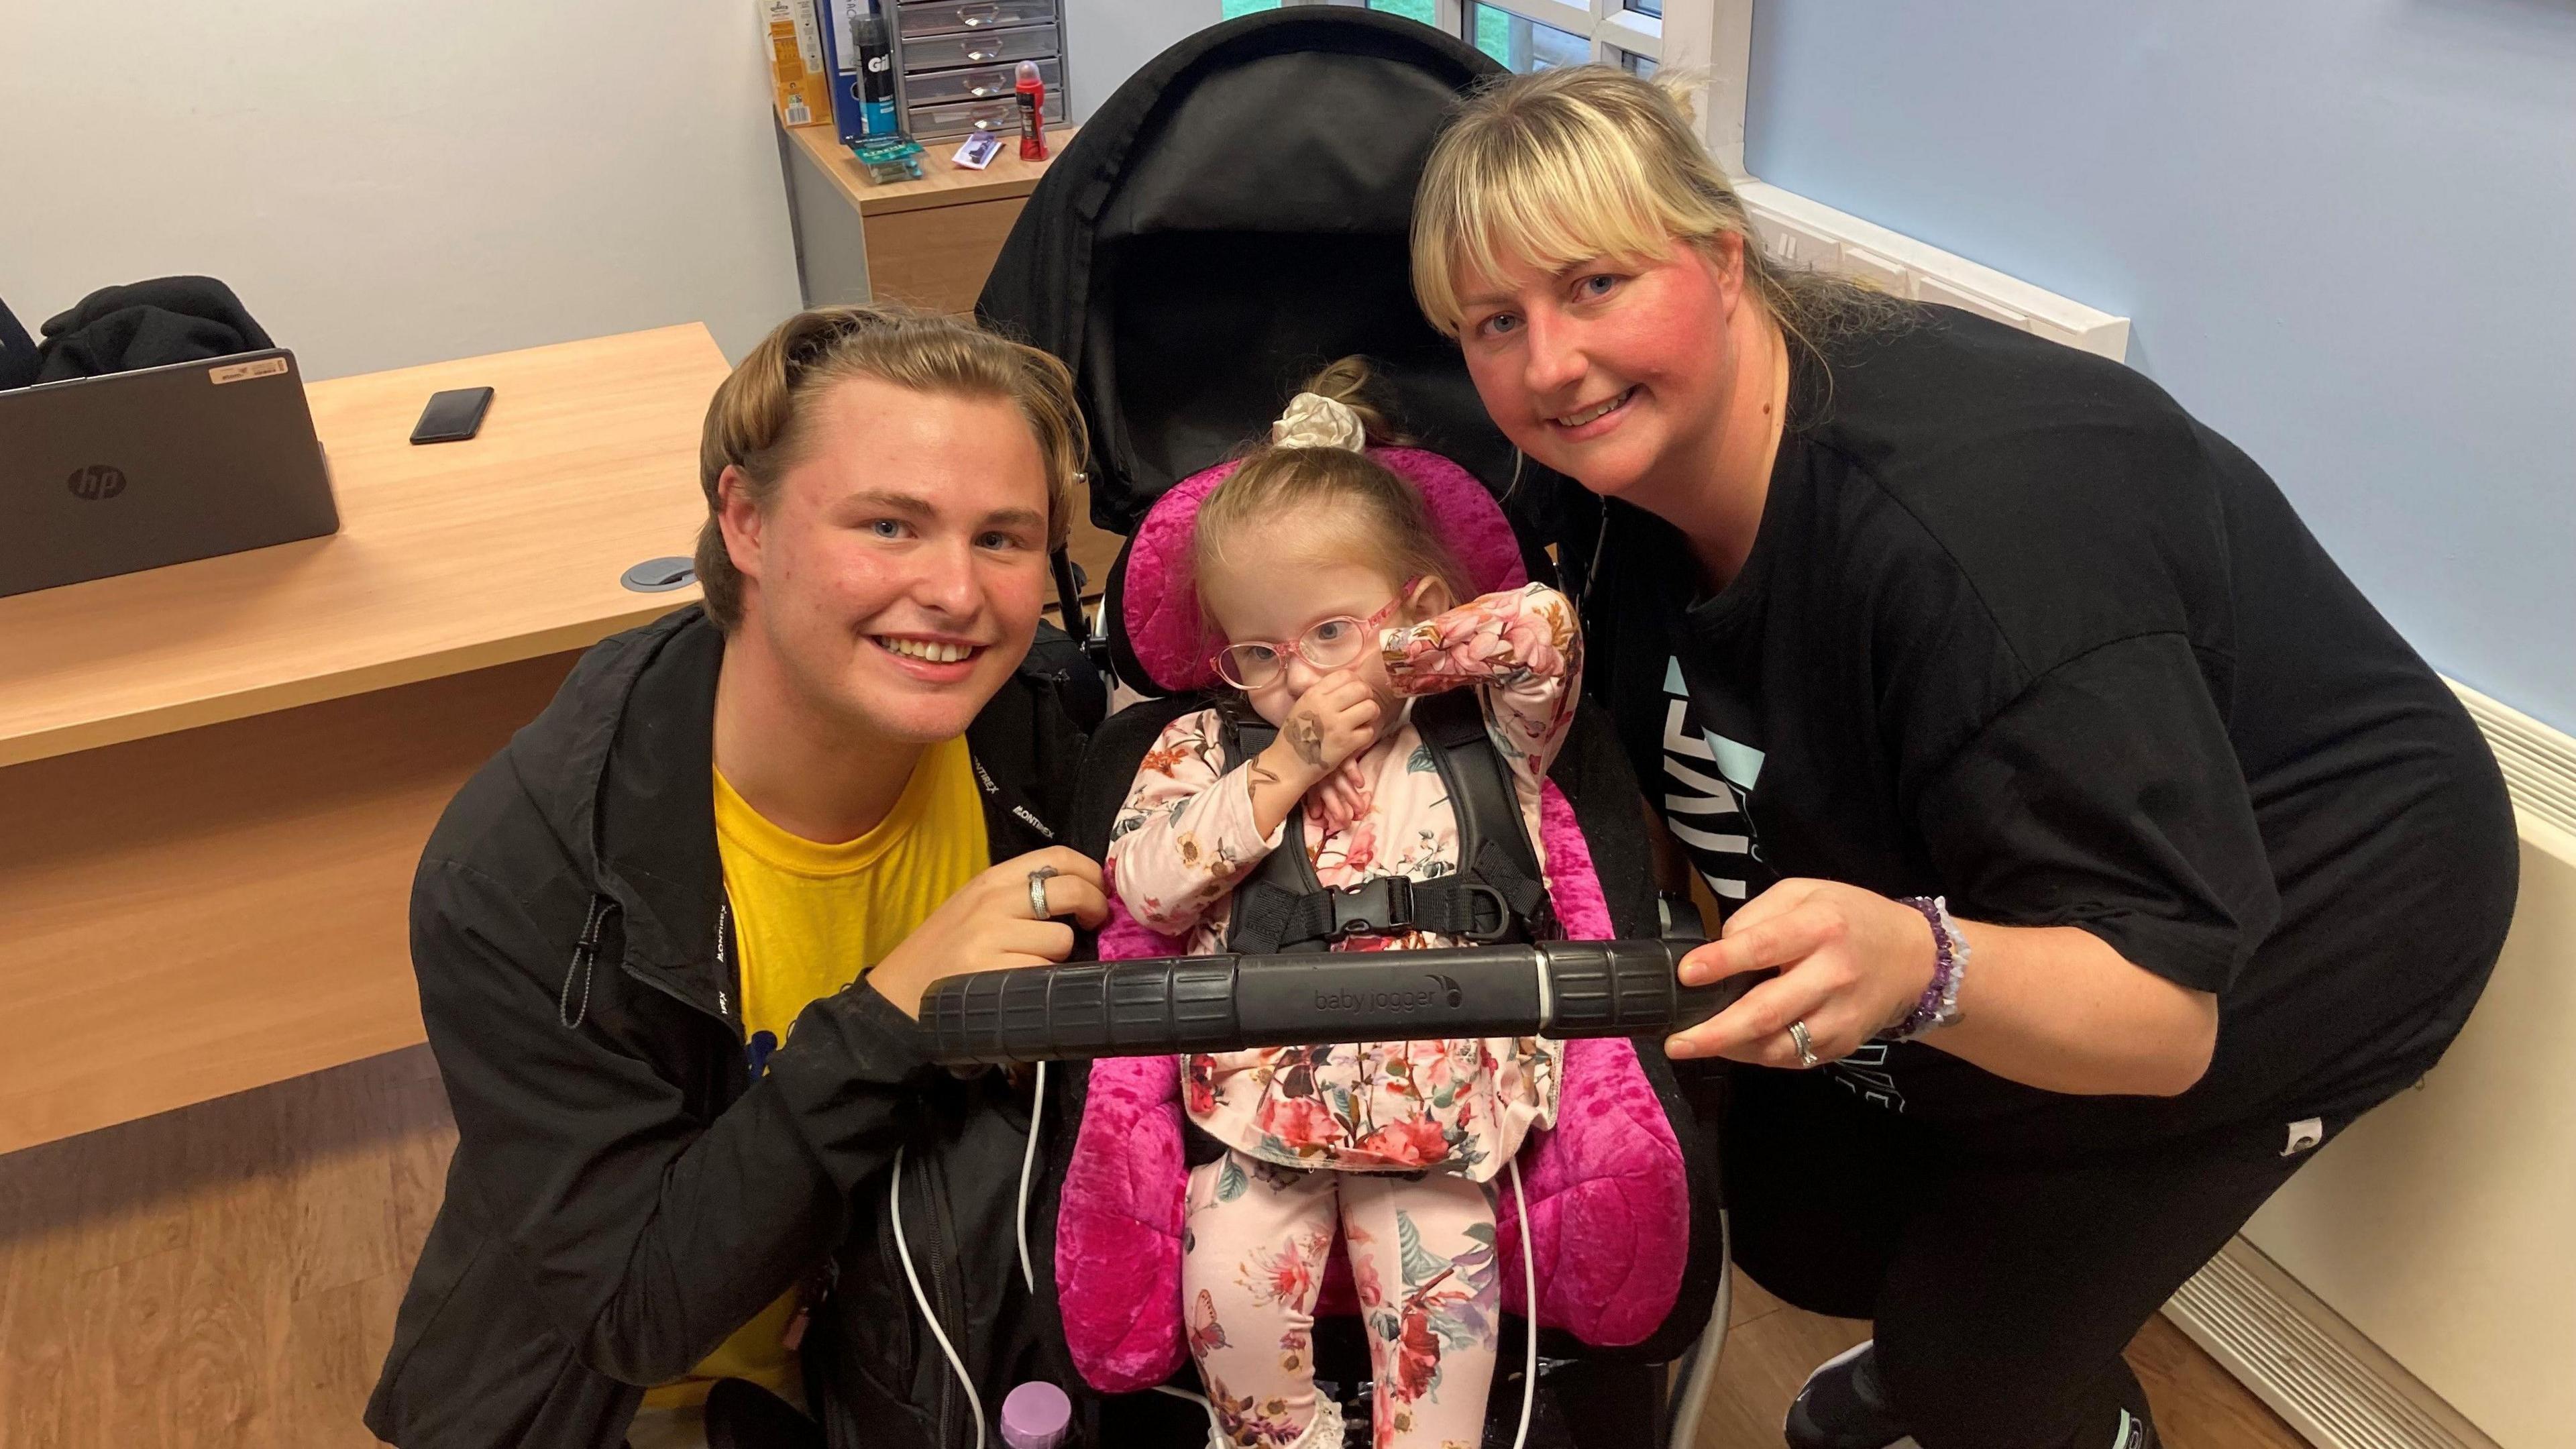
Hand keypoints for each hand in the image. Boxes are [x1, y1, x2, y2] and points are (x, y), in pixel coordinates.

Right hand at [866, 847, 1107, 1018]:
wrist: (899, 996)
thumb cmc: (944, 952)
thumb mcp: (975, 908)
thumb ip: (1020, 896)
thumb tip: (1083, 892)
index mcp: (990, 880)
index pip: (1057, 857)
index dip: (1091, 873)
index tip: (1100, 891)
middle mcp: (992, 902)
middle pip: (1071, 891)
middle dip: (1095, 908)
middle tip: (1093, 924)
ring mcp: (992, 938)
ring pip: (1063, 939)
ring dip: (1062, 956)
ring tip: (1038, 963)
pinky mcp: (993, 974)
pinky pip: (1045, 973)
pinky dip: (1044, 982)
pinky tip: (1025, 987)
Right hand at [1262, 670, 1381, 785]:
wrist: (1287, 765)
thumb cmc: (1295, 736)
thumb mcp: (1302, 706)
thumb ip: (1322, 693)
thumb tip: (1347, 684)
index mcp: (1314, 694)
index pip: (1346, 675)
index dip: (1356, 682)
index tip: (1355, 692)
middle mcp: (1325, 706)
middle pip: (1361, 689)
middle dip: (1367, 696)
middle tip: (1363, 706)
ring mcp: (1337, 725)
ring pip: (1370, 708)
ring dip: (1371, 714)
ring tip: (1364, 720)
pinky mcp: (1346, 744)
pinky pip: (1369, 731)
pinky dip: (1366, 734)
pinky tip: (1357, 737)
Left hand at [1663, 879, 1937, 1067]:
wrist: (1914, 958)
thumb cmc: (1849, 917)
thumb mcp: (1804, 892)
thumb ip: (1758, 916)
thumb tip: (1716, 950)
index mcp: (1820, 927)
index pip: (1763, 947)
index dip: (1720, 963)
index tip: (1685, 975)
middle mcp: (1832, 975)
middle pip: (1766, 1012)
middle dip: (1715, 1032)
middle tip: (1676, 1042)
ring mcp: (1840, 1016)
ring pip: (1777, 1046)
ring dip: (1731, 1050)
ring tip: (1695, 1044)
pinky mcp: (1843, 1044)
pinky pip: (1792, 1057)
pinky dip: (1758, 1055)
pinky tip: (1735, 1046)